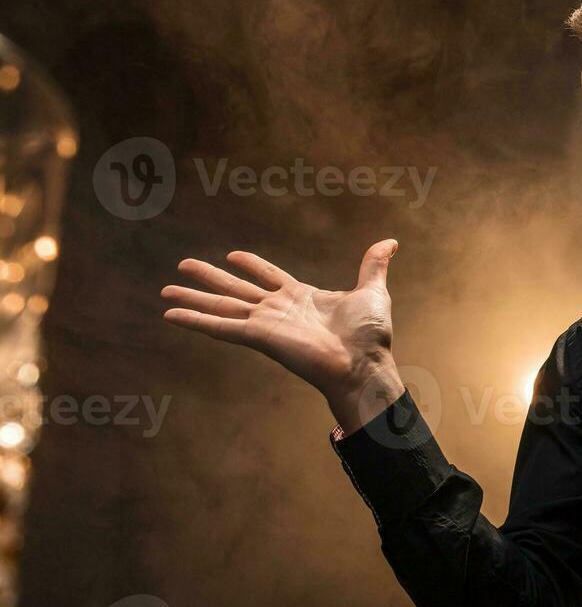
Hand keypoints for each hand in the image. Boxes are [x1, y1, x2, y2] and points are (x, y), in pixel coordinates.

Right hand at [161, 239, 404, 433]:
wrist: (365, 364)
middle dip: (209, 277)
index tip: (232, 255)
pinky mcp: (259, 337)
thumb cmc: (371, 336)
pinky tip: (171, 314)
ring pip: (221, 305)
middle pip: (236, 288)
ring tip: (165, 290)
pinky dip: (195, 320)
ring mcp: (266, 324)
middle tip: (182, 265)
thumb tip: (390, 242)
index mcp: (301, 297)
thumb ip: (373, 265)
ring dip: (193, 298)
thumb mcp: (372, 291)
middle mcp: (278, 310)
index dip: (251, 264)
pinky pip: (220, 326)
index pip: (268, 276)